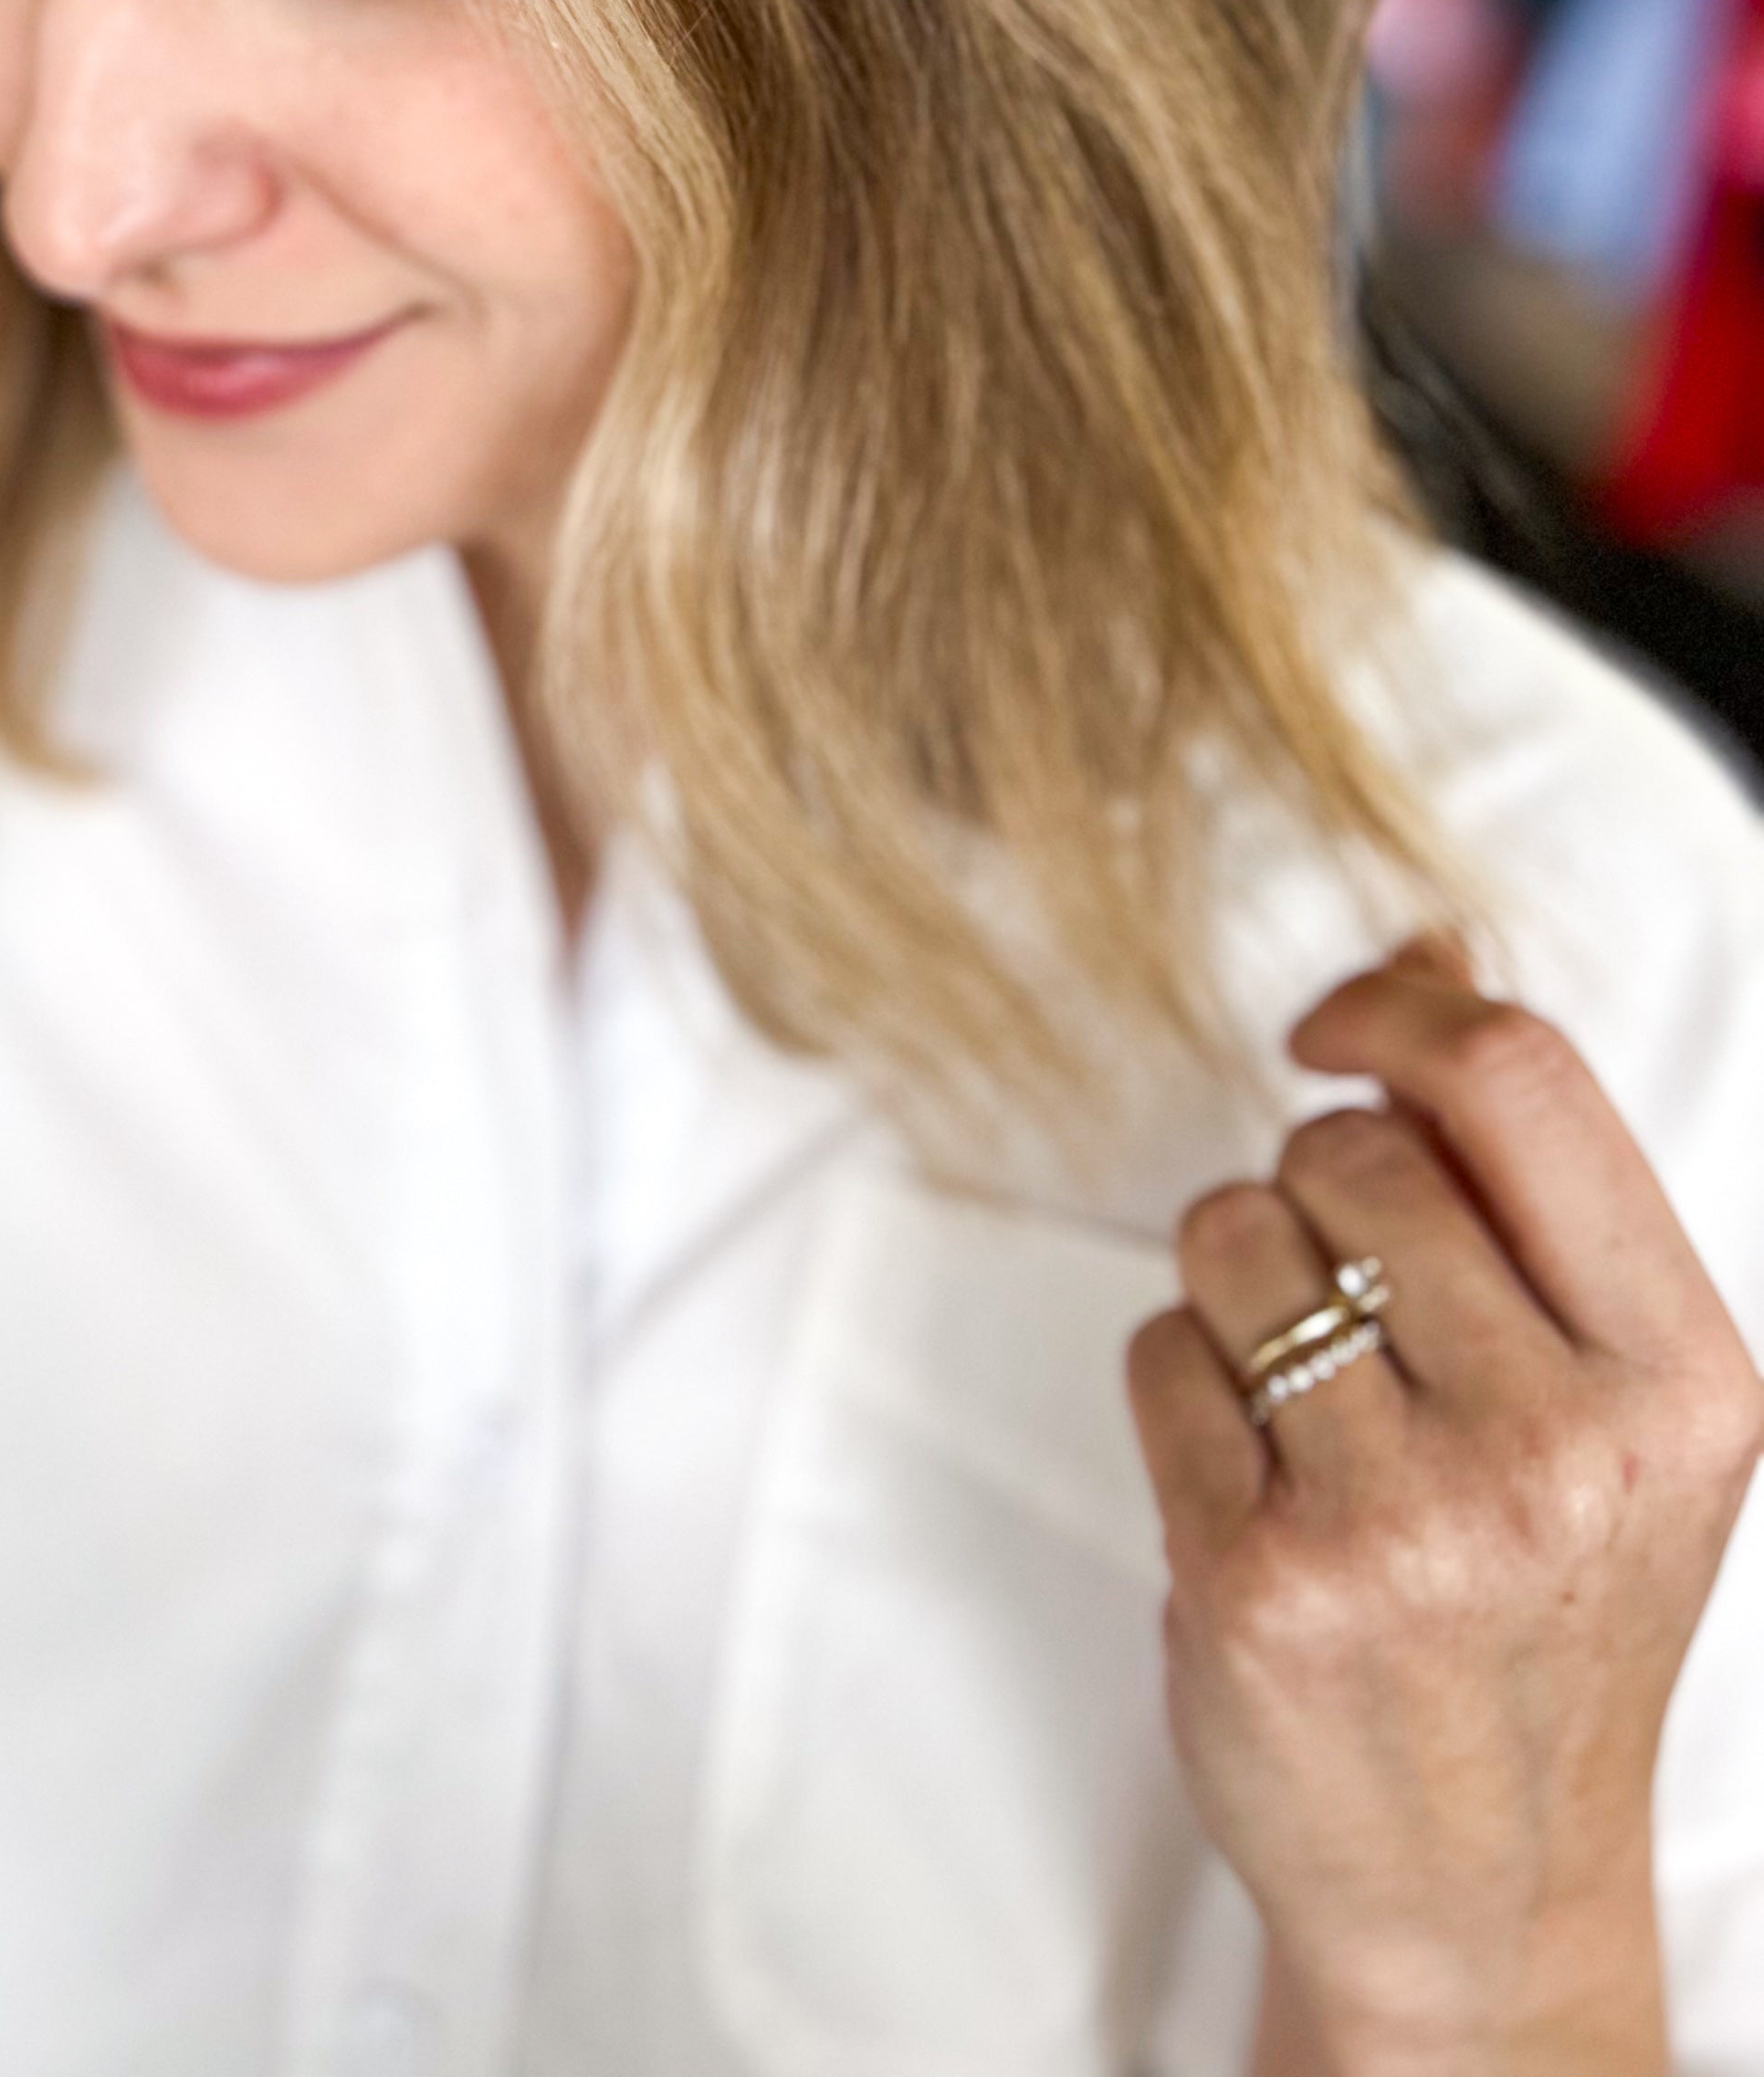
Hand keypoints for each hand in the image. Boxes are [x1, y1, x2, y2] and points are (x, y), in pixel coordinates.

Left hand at [1128, 933, 1763, 2076]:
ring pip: (1229, 1236)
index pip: (1520, 1079)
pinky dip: (1182, 1390)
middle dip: (1312, 1196)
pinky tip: (1258, 1488)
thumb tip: (1429, 944)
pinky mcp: (1261, 1582)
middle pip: (1343, 1153)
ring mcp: (1406, 1525)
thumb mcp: (1605, 1393)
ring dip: (1236, 1288)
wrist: (1481, 1896)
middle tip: (1353, 1315)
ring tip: (1311, 1407)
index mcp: (1680, 1379)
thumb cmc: (1540, 1605)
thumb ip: (1523, 1170)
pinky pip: (1160, 1352)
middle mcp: (1561, 1450)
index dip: (1395, 1012)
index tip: (1332, 1035)